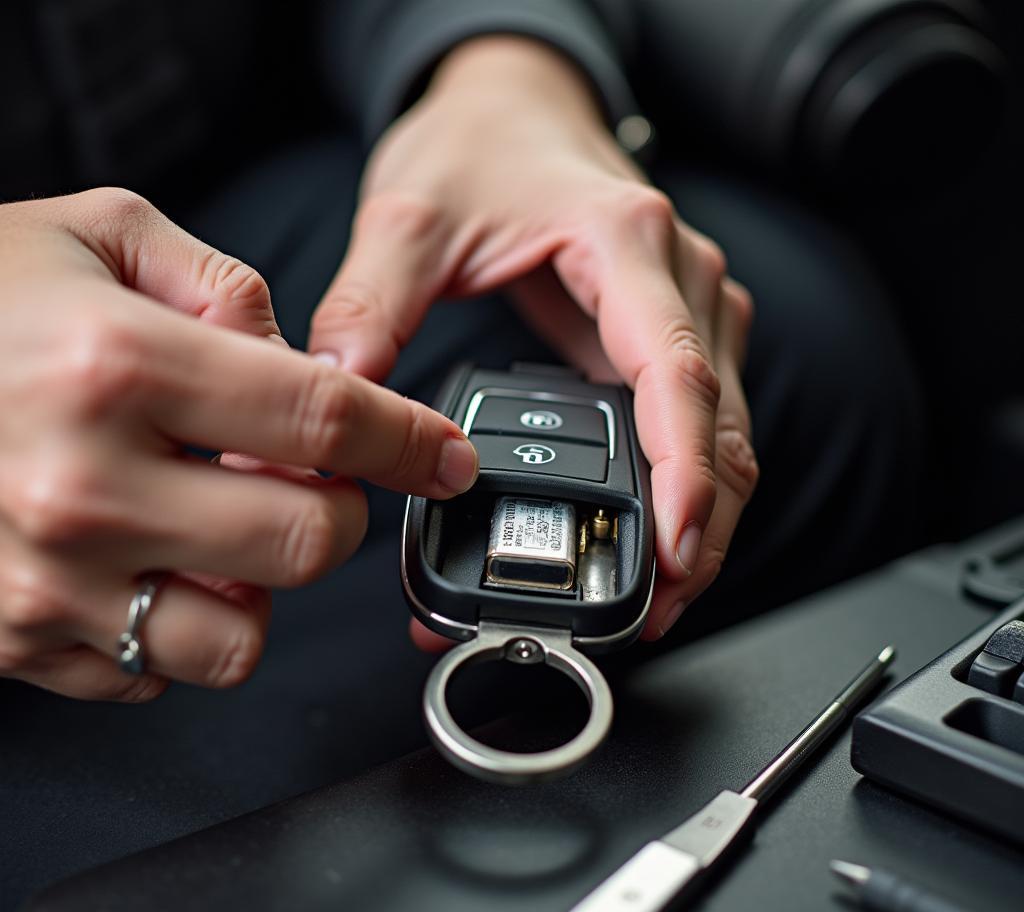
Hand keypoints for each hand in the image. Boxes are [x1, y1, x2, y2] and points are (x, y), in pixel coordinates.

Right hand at [0, 189, 477, 699]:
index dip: (411, 442)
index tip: (444, 457)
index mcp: (117, 365)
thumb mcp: (89, 236)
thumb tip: (297, 357)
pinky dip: (182, 624)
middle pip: (307, 543)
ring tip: (215, 528)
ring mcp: (48, 582)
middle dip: (335, 513)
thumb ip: (216, 283)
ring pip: (243, 637)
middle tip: (305, 481)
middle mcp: (86, 485)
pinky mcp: (18, 643)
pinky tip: (148, 564)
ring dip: (259, 586)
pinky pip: (158, 669)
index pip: (326, 421)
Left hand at [309, 37, 757, 644]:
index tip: (673, 550)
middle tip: (651, 612)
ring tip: (651, 599)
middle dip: (698, 533)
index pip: (679, 377)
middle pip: (722, 431)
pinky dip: (683, 493)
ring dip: (698, 524)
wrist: (517, 106)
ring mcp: (692, 313)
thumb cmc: (481, 144)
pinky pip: (702, 429)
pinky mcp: (679, 338)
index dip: (684, 474)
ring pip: (728, 440)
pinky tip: (651, 538)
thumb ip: (372, 301)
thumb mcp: (412, 212)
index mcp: (630, 246)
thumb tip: (344, 391)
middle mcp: (682, 282)